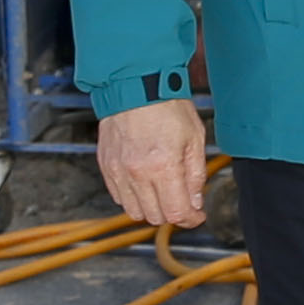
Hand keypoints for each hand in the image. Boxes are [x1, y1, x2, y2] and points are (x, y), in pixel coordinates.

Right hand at [97, 98, 215, 230]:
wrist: (135, 84)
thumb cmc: (167, 106)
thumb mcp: (194, 138)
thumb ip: (195, 174)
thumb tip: (196, 203)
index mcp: (163, 166)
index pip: (176, 213)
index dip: (190, 219)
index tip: (197, 215)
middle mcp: (137, 173)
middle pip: (155, 217)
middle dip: (173, 213)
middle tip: (182, 200)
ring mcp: (118, 171)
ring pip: (134, 212)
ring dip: (151, 209)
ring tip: (162, 192)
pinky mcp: (106, 166)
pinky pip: (119, 197)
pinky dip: (133, 198)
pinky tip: (144, 183)